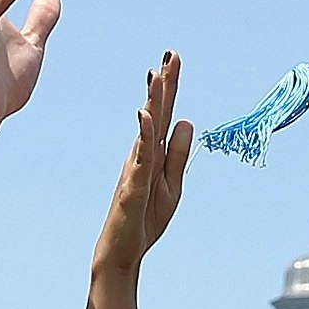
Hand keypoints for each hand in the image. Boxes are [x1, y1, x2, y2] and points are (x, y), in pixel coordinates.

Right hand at [94, 56, 194, 281]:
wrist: (122, 253)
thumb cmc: (143, 220)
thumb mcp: (171, 185)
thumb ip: (177, 154)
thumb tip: (186, 120)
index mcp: (152, 154)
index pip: (163, 115)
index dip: (169, 88)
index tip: (173, 59)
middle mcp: (141, 156)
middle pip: (155, 115)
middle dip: (163, 85)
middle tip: (170, 54)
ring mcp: (135, 170)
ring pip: (146, 131)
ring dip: (152, 102)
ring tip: (157, 75)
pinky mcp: (132, 188)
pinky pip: (140, 159)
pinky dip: (142, 136)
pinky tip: (144, 116)